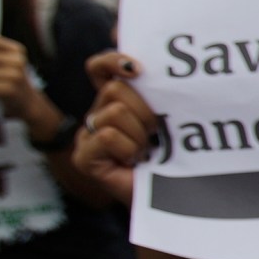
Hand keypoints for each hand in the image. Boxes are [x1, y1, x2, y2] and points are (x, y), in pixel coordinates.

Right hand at [75, 52, 160, 205]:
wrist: (172, 198)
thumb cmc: (174, 157)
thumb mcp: (170, 116)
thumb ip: (159, 90)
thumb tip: (150, 61)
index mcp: (115, 101)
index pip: (100, 67)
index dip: (113, 61)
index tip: (138, 71)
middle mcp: (98, 114)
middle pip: (115, 88)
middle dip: (144, 111)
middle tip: (154, 134)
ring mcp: (88, 136)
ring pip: (114, 112)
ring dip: (139, 134)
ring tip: (145, 151)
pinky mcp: (83, 157)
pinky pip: (107, 136)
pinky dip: (128, 149)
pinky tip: (133, 162)